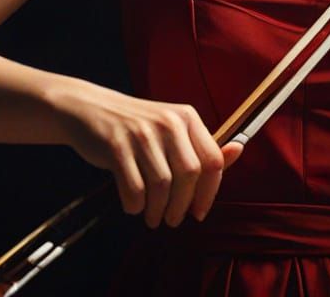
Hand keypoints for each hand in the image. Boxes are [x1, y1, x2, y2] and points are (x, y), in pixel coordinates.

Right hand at [52, 81, 242, 227]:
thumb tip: (237, 151)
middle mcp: (168, 122)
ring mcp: (142, 133)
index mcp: (187, 117)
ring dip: (158, 210)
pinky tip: (134, 206)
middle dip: (182, 206)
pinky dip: (135, 206)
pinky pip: (133, 188)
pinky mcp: (117, 146)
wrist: (92, 109)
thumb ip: (202, 145)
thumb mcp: (173, 129)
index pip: (213, 160)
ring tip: (153, 216)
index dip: (210, 192)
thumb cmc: (137, 127)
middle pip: (190, 175)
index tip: (199, 212)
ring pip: (162, 185)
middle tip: (173, 220)